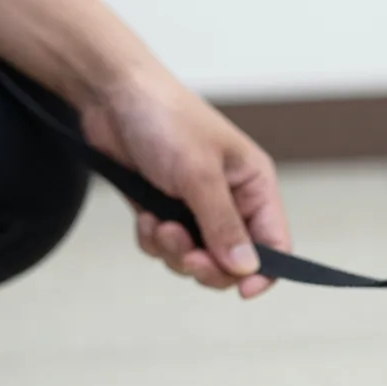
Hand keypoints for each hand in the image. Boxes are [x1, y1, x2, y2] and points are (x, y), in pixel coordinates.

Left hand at [79, 62, 290, 298]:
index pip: (275, 242)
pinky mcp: (163, 210)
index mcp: (254, 186)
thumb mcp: (199, 176)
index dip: (264, 271)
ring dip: (174, 250)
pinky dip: (154, 239)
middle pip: (233, 260)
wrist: (111, 95)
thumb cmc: (167, 120)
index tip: (243, 290)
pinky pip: (165, 247)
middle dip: (207, 264)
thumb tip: (248, 269)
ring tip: (159, 223)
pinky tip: (145, 215)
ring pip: (196, 258)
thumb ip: (224, 226)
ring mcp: (195, 207)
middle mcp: (230, 200)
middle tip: (186, 255)